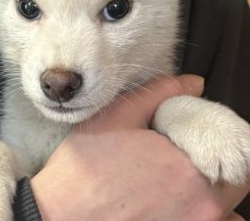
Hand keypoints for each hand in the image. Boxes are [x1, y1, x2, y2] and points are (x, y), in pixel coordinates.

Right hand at [31, 75, 248, 219]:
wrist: (59, 214)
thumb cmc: (86, 164)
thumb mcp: (118, 116)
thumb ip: (160, 93)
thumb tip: (195, 83)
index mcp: (190, 172)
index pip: (239, 158)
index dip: (222, 143)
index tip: (198, 137)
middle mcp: (201, 210)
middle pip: (232, 185)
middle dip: (215, 164)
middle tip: (182, 153)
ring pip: (220, 208)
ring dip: (207, 190)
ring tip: (170, 178)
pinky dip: (195, 213)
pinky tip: (167, 202)